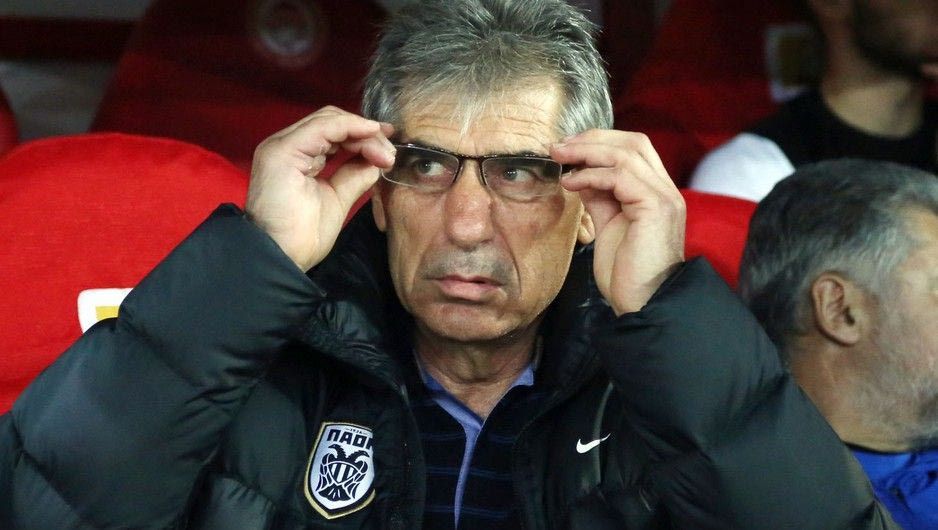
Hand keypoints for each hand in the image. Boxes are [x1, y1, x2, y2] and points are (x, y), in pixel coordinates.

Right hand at [247, 106, 395, 270]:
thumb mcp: (337, 199)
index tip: (389, 149)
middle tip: (390, 153)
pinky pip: (323, 127)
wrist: (282, 257)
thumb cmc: (303, 236)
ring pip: (330, 121)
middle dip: (367, 134)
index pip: (333, 132)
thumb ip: (353, 176)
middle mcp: (286, 145)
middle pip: (333, 122)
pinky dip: (351, 127)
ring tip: (385, 153)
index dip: (363, 135)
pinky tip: (371, 135)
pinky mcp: (283, 150)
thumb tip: (376, 160)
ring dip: (363, 133)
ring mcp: (282, 145)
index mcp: (297, 157)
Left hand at [551, 130, 684, 314]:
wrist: (644, 305)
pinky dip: (592, 174)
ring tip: (559, 157)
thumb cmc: (626, 275)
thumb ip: (601, 199)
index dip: (599, 142)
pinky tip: (570, 183)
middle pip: (633, 142)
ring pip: (626, 153)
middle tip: (558, 146)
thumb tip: (581, 176)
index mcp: (655, 194)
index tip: (565, 148)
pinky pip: (621, 176)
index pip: (633, 149)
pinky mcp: (656, 207)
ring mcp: (664, 197)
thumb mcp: (609, 227)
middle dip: (592, 138)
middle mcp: (665, 190)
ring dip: (587, 151)